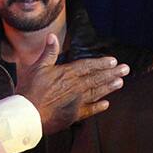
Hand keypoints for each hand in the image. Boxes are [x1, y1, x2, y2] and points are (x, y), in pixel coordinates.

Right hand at [15, 33, 129, 134]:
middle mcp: (75, 87)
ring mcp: (76, 102)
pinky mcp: (73, 116)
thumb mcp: (37, 67)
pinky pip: (90, 110)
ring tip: (120, 82)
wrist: (27, 115)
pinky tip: (106, 104)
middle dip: (112, 73)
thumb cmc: (29, 90)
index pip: (88, 66)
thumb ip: (48, 52)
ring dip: (109, 87)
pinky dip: (98, 107)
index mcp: (67, 74)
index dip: (101, 63)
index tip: (113, 61)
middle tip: (126, 70)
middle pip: (97, 79)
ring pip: (96, 93)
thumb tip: (52, 36)